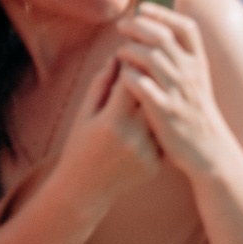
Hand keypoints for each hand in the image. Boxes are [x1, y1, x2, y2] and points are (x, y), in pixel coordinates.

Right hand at [53, 61, 161, 202]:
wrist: (84, 190)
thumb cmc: (79, 146)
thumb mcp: (84, 114)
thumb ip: (101, 85)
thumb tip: (117, 56)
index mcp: (112, 122)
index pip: (133, 83)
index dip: (136, 65)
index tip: (136, 53)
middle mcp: (134, 138)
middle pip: (154, 98)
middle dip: (153, 80)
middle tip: (154, 66)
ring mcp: (148, 153)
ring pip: (163, 117)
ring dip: (162, 102)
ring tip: (160, 89)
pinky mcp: (156, 165)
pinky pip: (163, 137)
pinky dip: (161, 127)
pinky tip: (161, 118)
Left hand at [112, 6, 238, 179]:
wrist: (208, 149)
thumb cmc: (196, 113)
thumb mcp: (197, 81)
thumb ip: (182, 58)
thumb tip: (163, 34)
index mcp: (198, 63)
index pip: (185, 27)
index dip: (164, 13)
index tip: (144, 8)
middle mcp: (190, 73)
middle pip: (162, 37)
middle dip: (139, 26)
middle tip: (122, 25)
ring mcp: (177, 92)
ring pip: (150, 57)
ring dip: (130, 49)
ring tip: (120, 52)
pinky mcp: (163, 111)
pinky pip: (140, 86)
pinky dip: (128, 76)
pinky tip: (122, 77)